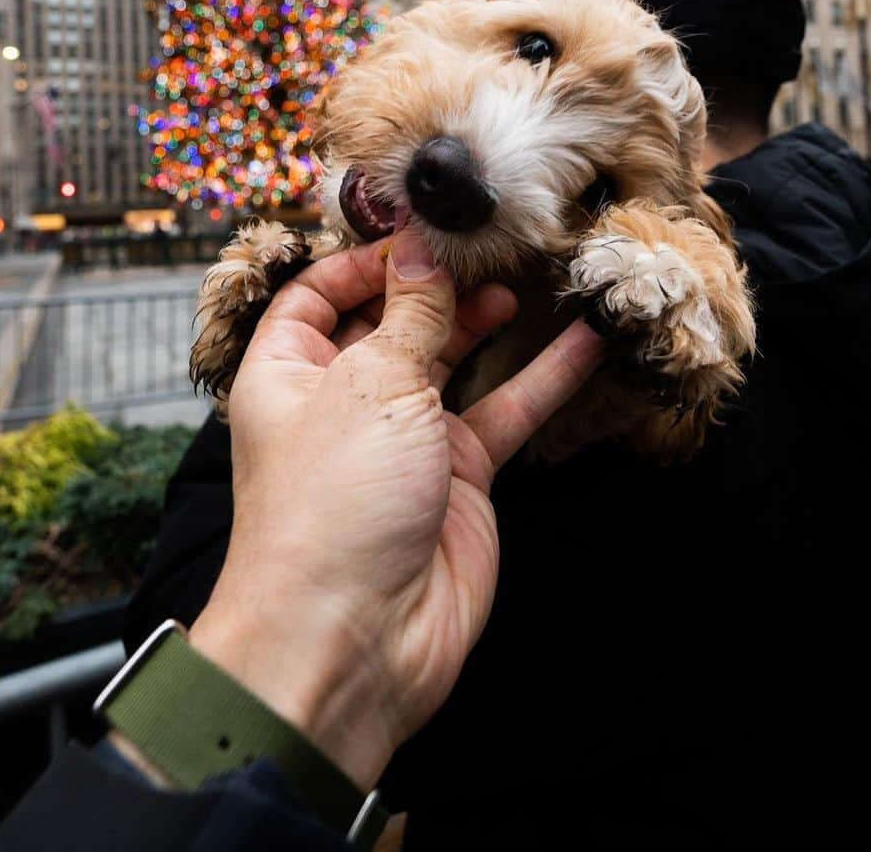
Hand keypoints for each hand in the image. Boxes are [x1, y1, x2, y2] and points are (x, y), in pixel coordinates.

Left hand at [189, 228, 602, 788]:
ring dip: (488, 322)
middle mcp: (342, 399)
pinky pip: (503, 412)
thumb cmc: (333, 506)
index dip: (364, 260)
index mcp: (289, 372)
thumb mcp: (369, 386)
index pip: (317, 295)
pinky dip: (542, 377)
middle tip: (489, 249)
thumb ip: (409, 315)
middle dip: (436, 284)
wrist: (355, 639)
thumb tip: (422, 252)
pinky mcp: (459, 476)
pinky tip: (582, 340)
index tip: (421, 232)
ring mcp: (404, 438)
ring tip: (529, 280)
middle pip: (391, 321)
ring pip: (452, 361)